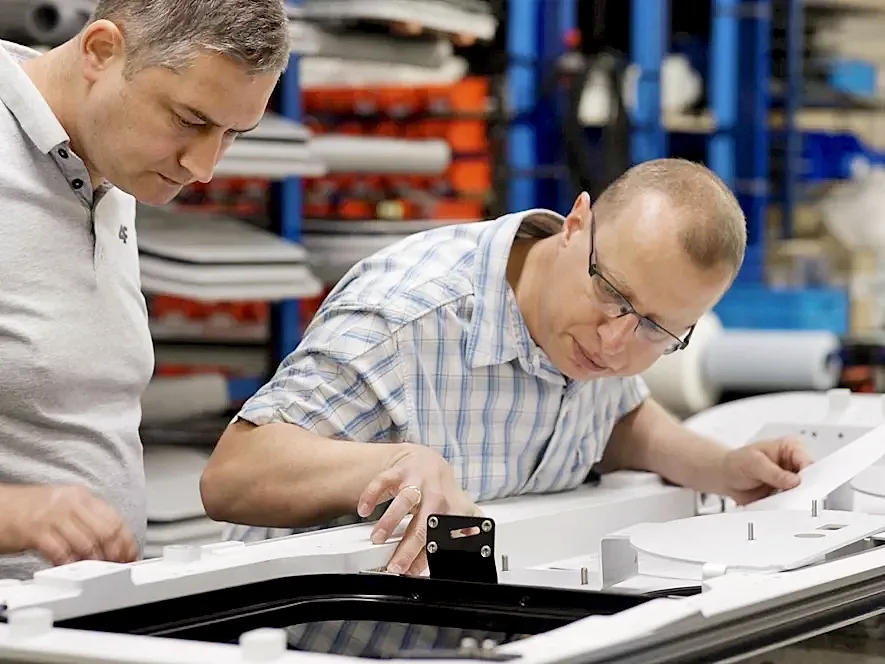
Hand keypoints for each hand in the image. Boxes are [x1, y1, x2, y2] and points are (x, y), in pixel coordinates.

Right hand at [0, 485, 138, 565]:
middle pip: (105, 531)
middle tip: (117, 567)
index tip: (131, 555)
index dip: (126, 540)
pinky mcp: (35, 532)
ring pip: (87, 542)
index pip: (114, 518)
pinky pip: (61, 552)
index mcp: (80, 496)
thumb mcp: (61, 506)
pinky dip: (69, 563)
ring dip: (94, 561)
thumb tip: (110, 539)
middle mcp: (69, 503)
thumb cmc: (25, 510)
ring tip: (95, 571)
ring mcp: (53, 516)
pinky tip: (69, 568)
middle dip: (115, 553)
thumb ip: (85, 518)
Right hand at [357, 443, 479, 575]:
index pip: (440, 540)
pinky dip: (371, 495)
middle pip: (424, 524)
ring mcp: (418, 481)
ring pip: (405, 500)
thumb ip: (451, 539)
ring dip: (389, 520)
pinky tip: (364, 510)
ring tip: (377, 538)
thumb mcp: (453, 514)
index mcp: (453, 510)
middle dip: (408, 547)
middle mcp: (437, 496)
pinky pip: (384, 480)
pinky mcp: (400, 470)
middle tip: (395, 566)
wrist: (428, 461)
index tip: (410, 573)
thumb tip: (443, 567)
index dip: (425, 558)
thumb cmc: (439, 495)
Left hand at [720, 438, 814, 504]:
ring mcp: (790, 481)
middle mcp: (793, 464)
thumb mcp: (754, 463)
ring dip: (794, 500)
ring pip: (803, 494)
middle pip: (810, 480)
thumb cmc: (737, 462)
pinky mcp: (786, 495)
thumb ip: (774, 473)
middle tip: (793, 497)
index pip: (807, 462)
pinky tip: (778, 508)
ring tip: (781, 502)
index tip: (803, 486)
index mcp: (790, 448)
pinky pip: (792, 504)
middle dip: (803, 490)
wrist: (725, 476)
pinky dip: (786, 507)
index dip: (808, 475)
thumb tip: (794, 481)